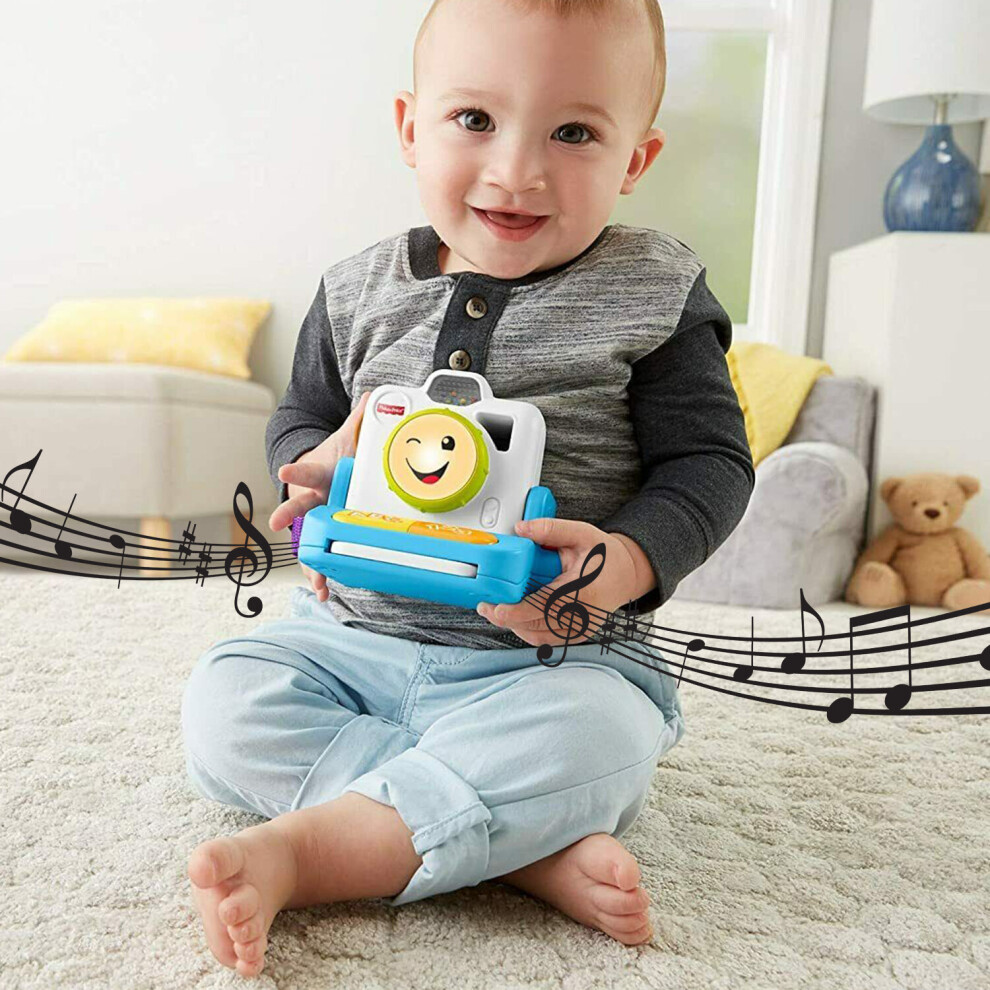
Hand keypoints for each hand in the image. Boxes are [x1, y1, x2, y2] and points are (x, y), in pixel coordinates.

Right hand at [267, 391, 371, 601]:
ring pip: (307, 539)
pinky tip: (324, 594)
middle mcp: (313, 498)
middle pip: (298, 506)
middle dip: (287, 513)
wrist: (321, 472)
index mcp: (320, 474)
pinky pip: (321, 555)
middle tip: (276, 522)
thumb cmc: (337, 457)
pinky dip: (321, 573)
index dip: (297, 469)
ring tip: (316, 583)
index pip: (307, 469)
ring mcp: (316, 518)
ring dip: (310, 561)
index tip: (285, 469)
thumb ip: (362, 419)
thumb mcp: (349, 436)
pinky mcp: (324, 534)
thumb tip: (376, 395)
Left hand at [475, 518, 642, 647]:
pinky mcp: (576, 634)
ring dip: (515, 625)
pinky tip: (517, 618)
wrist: (627, 574)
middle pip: (537, 625)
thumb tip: (521, 529)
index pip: (545, 605)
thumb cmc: (606, 555)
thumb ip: (551, 529)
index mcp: (584, 588)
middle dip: (507, 618)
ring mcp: (580, 628)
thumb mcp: (581, 533)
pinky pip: (546, 639)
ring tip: (497, 611)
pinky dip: (528, 631)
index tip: (496, 609)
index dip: (517, 611)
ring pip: (539, 636)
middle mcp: (583, 614)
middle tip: (485, 607)